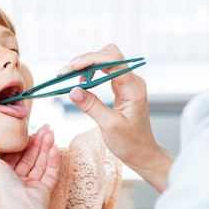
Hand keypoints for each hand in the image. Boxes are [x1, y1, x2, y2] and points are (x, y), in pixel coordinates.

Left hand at [0, 125, 59, 208]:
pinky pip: (49, 173)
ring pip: (39, 163)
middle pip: (27, 157)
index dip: (19, 142)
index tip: (28, 130)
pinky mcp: (42, 191)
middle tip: (45, 128)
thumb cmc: (1, 188)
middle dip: (36, 142)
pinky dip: (52, 160)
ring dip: (45, 147)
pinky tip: (54, 147)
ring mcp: (28, 186)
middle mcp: (13, 181)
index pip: (11, 155)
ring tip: (51, 133)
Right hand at [58, 44, 172, 191]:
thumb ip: (91, 106)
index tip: (72, 68)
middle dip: (86, 59)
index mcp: (133, 88)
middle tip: (66, 72)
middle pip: (108, 55)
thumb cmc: (131, 143)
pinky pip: (103, 72)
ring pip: (105, 61)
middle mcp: (131, 81)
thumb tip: (73, 90)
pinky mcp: (119, 88)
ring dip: (86, 65)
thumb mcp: (109, 126)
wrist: (142, 153)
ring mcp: (126, 84)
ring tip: (68, 77)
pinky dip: (89, 73)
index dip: (91, 59)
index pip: (113, 61)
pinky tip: (79, 83)